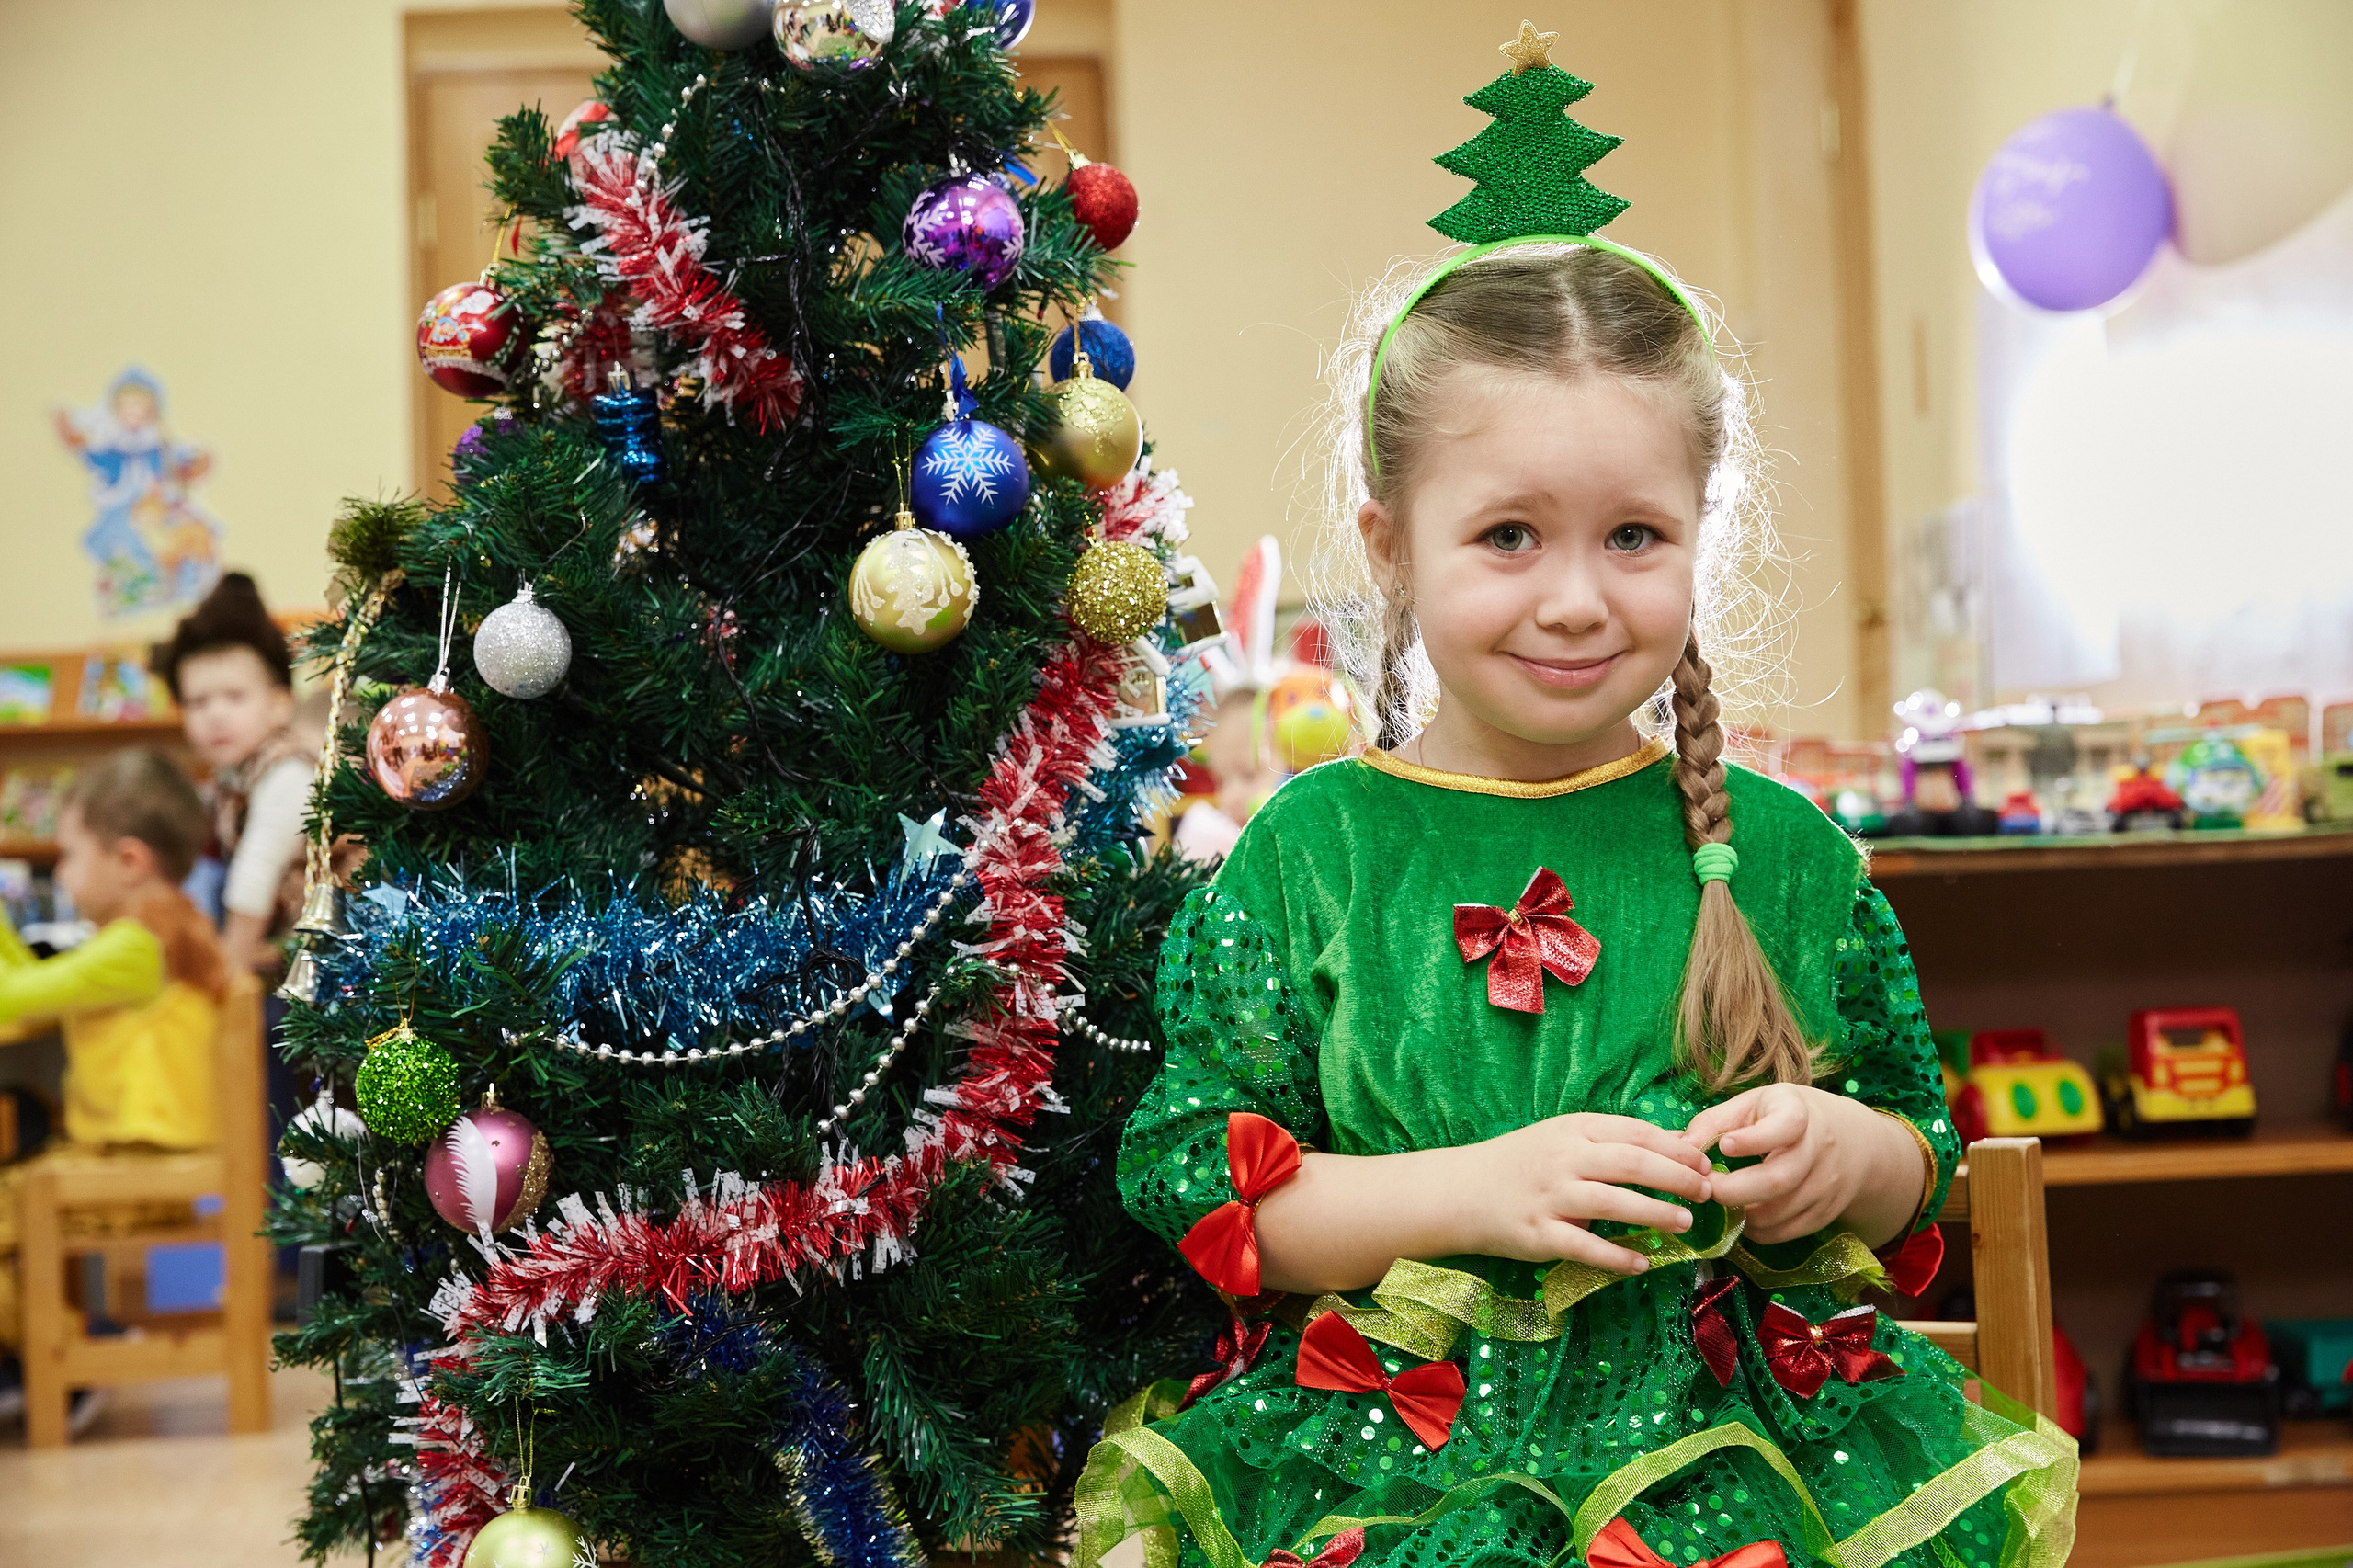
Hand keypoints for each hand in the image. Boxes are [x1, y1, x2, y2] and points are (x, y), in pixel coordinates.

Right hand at [1460, 1113, 1715, 1274]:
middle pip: (1630, 1164)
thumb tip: (1675, 1151)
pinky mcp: (1538, 1234)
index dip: (1675, 1148)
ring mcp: (1549, 1196)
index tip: (1705, 1163)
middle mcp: (1563, 1159)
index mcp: (1573, 1130)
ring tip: (1686, 1224)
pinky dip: (1617, 1256)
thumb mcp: (1562, 1138)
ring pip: (1612, 1203)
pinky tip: (1642, 1262)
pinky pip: (1585, 1247)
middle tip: (1707, 1193)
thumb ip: (1609, 1143)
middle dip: (1676, 1178)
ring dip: (1655, 1213)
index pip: (1634, 1133)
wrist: (1461, 1190)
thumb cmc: (1522, 1163)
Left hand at [1681, 1085, 1916, 1244]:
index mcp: (1800, 1114)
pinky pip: (1785, 1232)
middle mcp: (1819, 1151)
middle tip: (1705, 1187)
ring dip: (1740, 1214)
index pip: (1786, 1126)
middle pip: (1778, 1180)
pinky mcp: (1824, 1214)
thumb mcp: (1756, 1103)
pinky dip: (1756, 1230)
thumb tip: (1680, 1146)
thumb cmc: (1790, 1116)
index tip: (1726, 1145)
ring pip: (1779, 1213)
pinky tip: (1741, 1215)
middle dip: (1734, 1190)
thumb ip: (1716, 1121)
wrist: (1855, 1143)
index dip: (1754, 1139)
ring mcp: (1825, 1187)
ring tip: (1719, 1201)